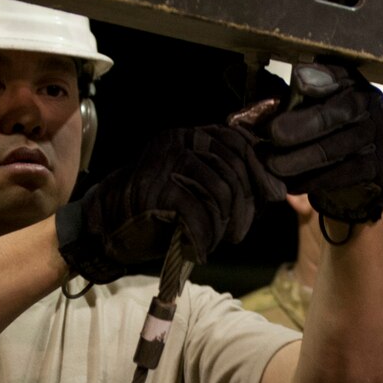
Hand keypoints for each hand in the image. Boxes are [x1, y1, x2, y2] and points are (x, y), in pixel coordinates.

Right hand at [55, 125, 282, 282]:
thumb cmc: (156, 212)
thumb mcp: (195, 187)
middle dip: (245, 203)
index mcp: (189, 135)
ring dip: (225, 222)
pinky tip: (201, 247)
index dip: (260, 170)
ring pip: (219, 189)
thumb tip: (276, 189)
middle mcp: (178, 140)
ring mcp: (166, 161)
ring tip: (219, 239)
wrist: (106, 228)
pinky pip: (198, 211)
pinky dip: (204, 235)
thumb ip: (228, 180)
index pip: (238, 140)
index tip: (274, 196)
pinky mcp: (157, 187)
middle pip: (233, 165)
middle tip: (239, 232)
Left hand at [258, 63, 382, 225]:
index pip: (335, 74)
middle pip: (335, 113)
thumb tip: (228, 73)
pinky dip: (313, 181)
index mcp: (348, 82)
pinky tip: (291, 185)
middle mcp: (367, 104)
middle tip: (272, 134)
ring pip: (335, 148)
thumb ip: (272, 94)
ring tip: (272, 164)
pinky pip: (342, 174)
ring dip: (299, 159)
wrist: (356, 181)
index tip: (297, 79)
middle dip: (300, 125)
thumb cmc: (319, 135)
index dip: (317, 78)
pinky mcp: (377, 168)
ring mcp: (376, 136)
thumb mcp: (299, 108)